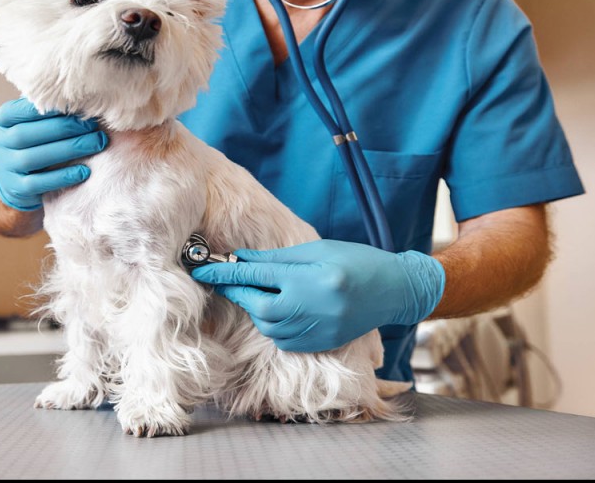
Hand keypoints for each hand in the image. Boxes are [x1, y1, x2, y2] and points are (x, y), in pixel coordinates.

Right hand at [0, 97, 107, 210]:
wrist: (14, 182)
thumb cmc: (30, 144)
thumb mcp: (28, 125)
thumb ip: (43, 113)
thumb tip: (79, 100)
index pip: (19, 110)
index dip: (47, 109)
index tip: (76, 106)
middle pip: (25, 134)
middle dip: (62, 128)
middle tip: (91, 126)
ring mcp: (3, 168)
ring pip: (32, 158)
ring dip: (67, 150)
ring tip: (95, 143)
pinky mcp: (15, 189)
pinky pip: (38, 183)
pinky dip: (62, 177)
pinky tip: (84, 171)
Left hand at [191, 239, 444, 352]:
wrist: (394, 289)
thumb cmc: (356, 261)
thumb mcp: (316, 250)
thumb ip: (276, 258)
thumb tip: (241, 258)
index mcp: (308, 279)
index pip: (255, 275)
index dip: (224, 271)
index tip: (201, 268)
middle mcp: (310, 308)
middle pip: (257, 305)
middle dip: (240, 293)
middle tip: (229, 280)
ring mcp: (315, 330)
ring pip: (267, 325)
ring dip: (256, 308)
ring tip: (261, 291)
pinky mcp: (319, 344)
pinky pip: (282, 339)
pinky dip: (273, 325)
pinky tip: (280, 309)